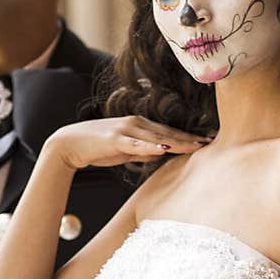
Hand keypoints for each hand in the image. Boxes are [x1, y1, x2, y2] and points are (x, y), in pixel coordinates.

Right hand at [47, 114, 209, 169]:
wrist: (69, 144)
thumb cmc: (97, 148)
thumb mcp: (125, 151)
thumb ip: (142, 151)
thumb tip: (160, 154)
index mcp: (139, 125)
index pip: (168, 132)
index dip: (187, 137)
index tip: (205, 141)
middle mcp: (135, 123)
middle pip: (168, 133)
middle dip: (189, 138)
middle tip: (210, 142)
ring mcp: (126, 130)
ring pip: (157, 137)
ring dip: (177, 141)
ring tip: (195, 146)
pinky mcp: (116, 139)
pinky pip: (137, 144)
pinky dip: (151, 146)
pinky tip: (165, 149)